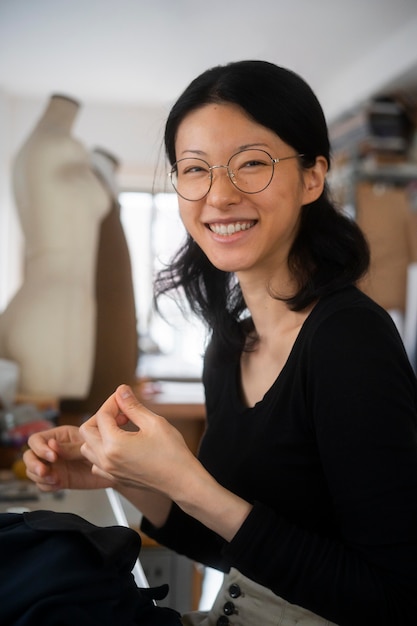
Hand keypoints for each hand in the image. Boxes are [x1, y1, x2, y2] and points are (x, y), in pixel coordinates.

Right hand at [24, 425, 112, 491]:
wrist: (115, 467)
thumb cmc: (105, 448)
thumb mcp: (88, 444)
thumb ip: (70, 447)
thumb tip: (52, 446)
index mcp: (59, 436)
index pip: (36, 439)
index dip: (40, 448)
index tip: (53, 456)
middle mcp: (53, 450)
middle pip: (29, 456)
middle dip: (34, 465)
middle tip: (45, 471)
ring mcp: (54, 465)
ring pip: (33, 471)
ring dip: (40, 477)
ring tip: (55, 479)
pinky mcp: (58, 479)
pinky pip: (43, 485)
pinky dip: (47, 486)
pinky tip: (58, 484)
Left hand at [80, 385, 198, 499]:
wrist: (182, 481)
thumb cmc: (172, 455)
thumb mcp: (153, 422)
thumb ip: (133, 406)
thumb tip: (122, 392)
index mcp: (114, 445)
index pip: (102, 415)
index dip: (113, 402)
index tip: (124, 397)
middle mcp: (107, 460)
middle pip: (87, 431)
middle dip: (102, 417)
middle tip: (121, 412)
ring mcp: (110, 471)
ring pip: (88, 448)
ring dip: (99, 434)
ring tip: (120, 428)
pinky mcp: (115, 479)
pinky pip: (96, 463)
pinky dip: (102, 452)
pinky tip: (119, 446)